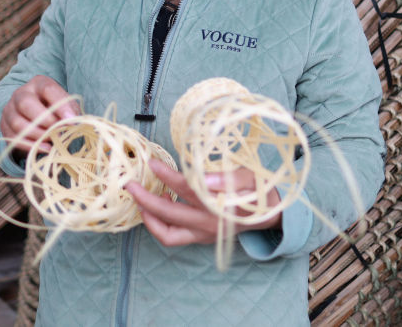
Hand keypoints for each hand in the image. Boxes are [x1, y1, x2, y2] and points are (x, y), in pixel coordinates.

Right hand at [0, 75, 80, 151]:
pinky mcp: (4, 126)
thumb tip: (75, 123)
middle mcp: (21, 93)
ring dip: (38, 135)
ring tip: (52, 140)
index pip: (48, 89)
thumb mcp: (66, 105)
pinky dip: (30, 145)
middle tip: (58, 130)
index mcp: (39, 83)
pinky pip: (13, 138)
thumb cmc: (56, 109)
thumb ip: (71, 111)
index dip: (60, 105)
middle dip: (44, 120)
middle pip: (25, 103)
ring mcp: (9, 109)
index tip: (72, 120)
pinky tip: (45, 148)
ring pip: (18, 123)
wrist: (36, 115)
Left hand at [125, 159, 280, 246]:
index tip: (152, 162)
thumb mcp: (252, 177)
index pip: (187, 188)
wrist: (270, 216)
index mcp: (221, 205)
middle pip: (169, 212)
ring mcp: (203, 234)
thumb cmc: (259, 191)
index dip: (167, 175)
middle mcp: (209, 223)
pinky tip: (155, 209)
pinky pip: (172, 238)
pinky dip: (158, 226)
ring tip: (139, 198)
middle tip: (130, 183)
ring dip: (148, 216)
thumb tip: (202, 176)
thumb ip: (230, 177)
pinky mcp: (200, 239)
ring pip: (167, 232)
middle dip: (145, 197)